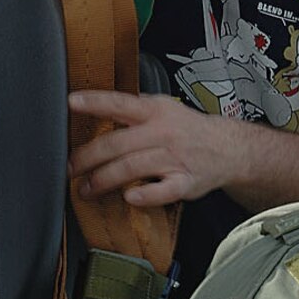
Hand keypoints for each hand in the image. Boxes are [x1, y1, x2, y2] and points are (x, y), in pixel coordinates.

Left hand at [68, 90, 238, 206]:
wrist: (228, 148)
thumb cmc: (188, 129)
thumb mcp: (164, 107)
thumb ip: (133, 109)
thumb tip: (95, 110)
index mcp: (155, 111)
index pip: (120, 103)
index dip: (95, 102)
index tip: (71, 102)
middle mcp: (163, 133)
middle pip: (117, 143)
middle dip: (87, 158)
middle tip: (69, 168)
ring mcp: (174, 158)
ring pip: (131, 168)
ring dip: (103, 180)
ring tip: (86, 189)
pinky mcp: (184, 182)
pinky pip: (163, 191)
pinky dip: (145, 195)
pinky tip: (129, 197)